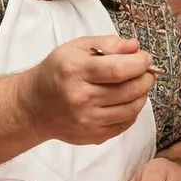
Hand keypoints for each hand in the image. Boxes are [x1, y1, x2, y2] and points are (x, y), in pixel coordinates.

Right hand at [18, 35, 154, 145]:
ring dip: (142, 95)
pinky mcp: (93, 136)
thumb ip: (107, 44)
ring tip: (138, 85)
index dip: (140, 63)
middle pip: (129, 90)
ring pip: (131, 109)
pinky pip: (124, 124)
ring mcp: (87, 120)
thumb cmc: (57, 72)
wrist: (34, 106)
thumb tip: (135, 47)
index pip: (119, 69)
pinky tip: (126, 101)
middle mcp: (80, 98)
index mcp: (75, 71)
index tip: (145, 59)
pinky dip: (132, 111)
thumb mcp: (76, 48)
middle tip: (147, 71)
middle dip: (146, 78)